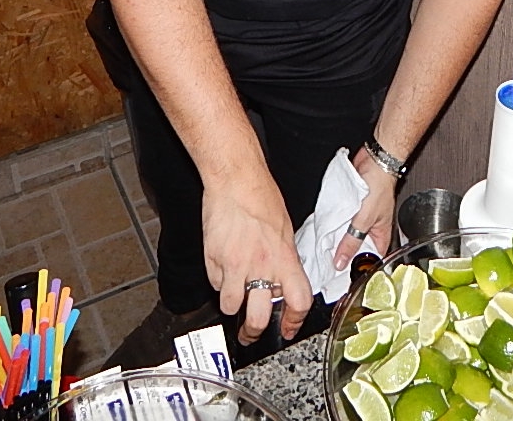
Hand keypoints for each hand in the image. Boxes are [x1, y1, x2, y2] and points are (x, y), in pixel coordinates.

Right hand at [202, 168, 312, 342]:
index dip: (294, 321)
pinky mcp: (213, 260)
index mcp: (284, 258)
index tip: (288, 328)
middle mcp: (261, 266)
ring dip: (232, 304)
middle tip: (250, 333)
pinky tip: (223, 266)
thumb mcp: (285, 229)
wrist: (236, 179)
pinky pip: (215, 283)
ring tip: (234, 294)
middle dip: (253, 332)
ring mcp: (235, 265)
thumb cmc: (261, 196)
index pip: (298, 302)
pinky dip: (219, 281)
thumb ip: (283, 258)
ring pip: (230, 306)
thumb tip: (282, 279)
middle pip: (258, 318)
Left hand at [333, 147, 398, 271]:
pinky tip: (322, 230)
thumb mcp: (364, 219)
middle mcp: (370, 229)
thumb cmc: (379, 186)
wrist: (374, 161)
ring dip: (335, 239)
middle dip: (342, 254)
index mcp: (380, 235)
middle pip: (355, 248)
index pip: (369, 260)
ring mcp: (359, 217)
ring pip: (345, 234)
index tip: (340, 278)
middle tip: (326, 264)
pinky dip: (332, 224)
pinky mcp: (350, 207)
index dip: (357, 270)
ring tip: (321, 250)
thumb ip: (352, 241)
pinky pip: (340, 220)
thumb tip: (340, 262)